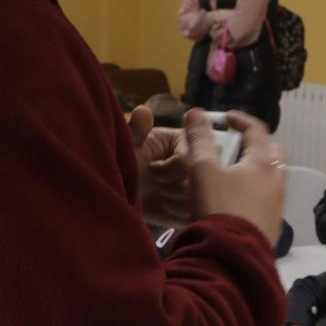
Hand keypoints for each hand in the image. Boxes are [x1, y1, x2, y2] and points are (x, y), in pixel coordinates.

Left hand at [130, 106, 193, 228]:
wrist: (122, 194)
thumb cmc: (125, 165)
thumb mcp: (127, 147)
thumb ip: (135, 130)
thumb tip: (143, 111)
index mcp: (187, 140)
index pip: (191, 159)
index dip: (170, 170)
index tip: (152, 170)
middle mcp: (200, 161)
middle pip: (199, 181)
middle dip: (172, 187)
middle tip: (156, 185)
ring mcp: (203, 184)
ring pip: (199, 200)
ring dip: (175, 201)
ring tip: (160, 195)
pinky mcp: (199, 205)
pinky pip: (197, 213)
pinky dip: (178, 214)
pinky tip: (167, 207)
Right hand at [183, 110, 284, 243]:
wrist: (233, 256)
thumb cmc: (219, 207)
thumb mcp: (202, 170)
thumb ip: (198, 140)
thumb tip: (194, 112)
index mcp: (264, 162)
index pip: (257, 130)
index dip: (239, 120)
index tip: (225, 118)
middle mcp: (277, 180)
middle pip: (273, 152)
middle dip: (255, 144)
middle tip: (235, 145)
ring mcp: (278, 203)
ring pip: (271, 177)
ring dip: (255, 169)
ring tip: (232, 173)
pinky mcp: (274, 223)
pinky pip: (267, 198)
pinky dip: (255, 190)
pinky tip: (236, 200)